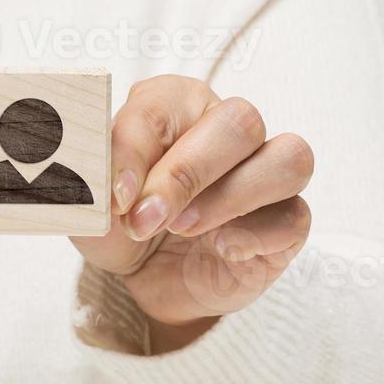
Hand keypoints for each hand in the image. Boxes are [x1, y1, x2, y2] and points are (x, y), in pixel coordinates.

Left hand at [72, 76, 313, 353]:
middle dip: (186, 173)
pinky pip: (294, 216)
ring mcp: (266, 173)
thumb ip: (89, 185)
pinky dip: (256, 234)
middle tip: (144, 219)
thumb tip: (97, 177)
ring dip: (230, 197)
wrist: (147, 279)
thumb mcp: (91, 207)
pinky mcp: (286, 221)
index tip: (114, 196)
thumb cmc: (122, 225)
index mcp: (175, 105)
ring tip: (182, 229)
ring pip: (287, 157)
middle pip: (240, 120)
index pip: (164, 103)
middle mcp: (228, 128)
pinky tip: (222, 249)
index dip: (137, 147)